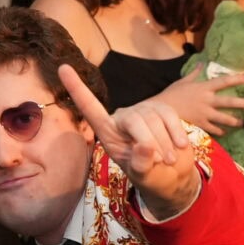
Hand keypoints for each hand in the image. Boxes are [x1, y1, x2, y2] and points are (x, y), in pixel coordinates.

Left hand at [59, 63, 201, 216]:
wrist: (173, 173)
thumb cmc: (151, 176)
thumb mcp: (144, 176)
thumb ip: (141, 165)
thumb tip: (145, 147)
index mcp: (108, 132)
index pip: (89, 108)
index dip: (77, 88)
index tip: (62, 67)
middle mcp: (122, 118)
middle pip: (134, 120)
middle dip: (150, 143)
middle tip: (161, 162)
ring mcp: (142, 111)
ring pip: (154, 118)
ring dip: (165, 143)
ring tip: (168, 160)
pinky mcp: (162, 110)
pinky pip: (169, 115)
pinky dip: (176, 132)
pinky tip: (180, 146)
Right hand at [158, 67, 243, 136]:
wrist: (160, 111)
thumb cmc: (170, 95)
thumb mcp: (182, 82)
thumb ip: (194, 73)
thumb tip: (200, 64)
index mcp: (204, 88)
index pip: (224, 82)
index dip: (238, 79)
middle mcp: (207, 101)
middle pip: (230, 102)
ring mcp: (204, 114)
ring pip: (224, 119)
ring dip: (235, 121)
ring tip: (243, 123)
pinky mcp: (200, 125)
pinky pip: (213, 129)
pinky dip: (220, 132)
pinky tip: (225, 133)